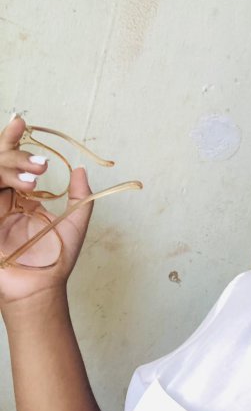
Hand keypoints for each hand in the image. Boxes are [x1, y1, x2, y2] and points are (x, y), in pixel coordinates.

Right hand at [0, 116, 93, 308]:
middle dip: (12, 150)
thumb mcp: (75, 225)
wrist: (40, 289)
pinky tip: (15, 185)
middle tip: (30, 148)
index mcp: (22, 197)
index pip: (14, 162)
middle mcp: (4, 200)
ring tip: (34, 173)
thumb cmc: (57, 261)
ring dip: (10, 167)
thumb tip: (82, 169)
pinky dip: (0, 182)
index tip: (21, 121)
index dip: (13, 141)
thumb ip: (81, 198)